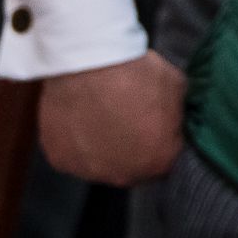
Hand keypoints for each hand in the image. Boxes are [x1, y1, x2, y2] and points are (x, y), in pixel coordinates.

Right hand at [37, 52, 185, 185]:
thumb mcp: (176, 86)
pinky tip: (78, 116)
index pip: (164, 158)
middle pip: (131, 166)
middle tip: (123, 118)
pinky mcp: (59, 159)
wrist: (88, 62)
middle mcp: (124, 175)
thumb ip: (178, 112)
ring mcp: (88, 171)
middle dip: (131, 147)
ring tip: (99, 114)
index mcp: (158, 162)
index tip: (151, 122)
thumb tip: (175, 117)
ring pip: (99, 162)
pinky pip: (71, 153)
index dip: (159, 139)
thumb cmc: (135, 73)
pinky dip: (74, 139)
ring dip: (101, 145)